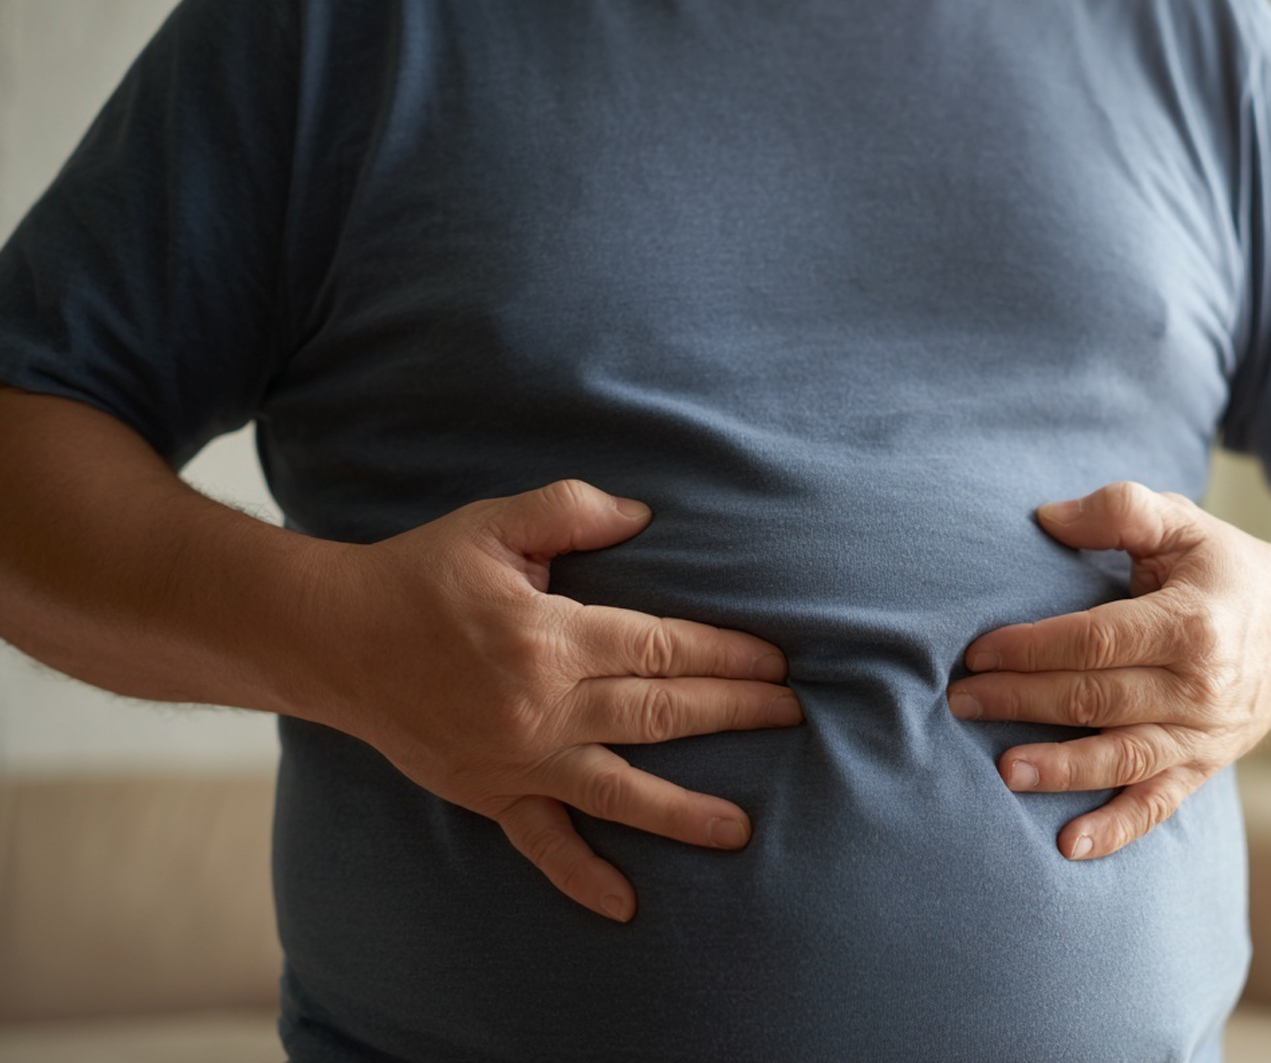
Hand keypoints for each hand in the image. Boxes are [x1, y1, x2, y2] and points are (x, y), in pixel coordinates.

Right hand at [287, 479, 799, 922]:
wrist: (333, 639)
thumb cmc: (420, 576)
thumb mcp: (493, 524)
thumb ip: (570, 510)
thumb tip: (645, 516)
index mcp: (549, 635)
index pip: (661, 646)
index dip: (724, 654)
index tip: (776, 662)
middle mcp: (541, 705)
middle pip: (658, 713)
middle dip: (733, 714)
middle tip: (792, 718)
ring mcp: (517, 759)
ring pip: (618, 789)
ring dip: (683, 812)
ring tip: (742, 831)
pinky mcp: (489, 794)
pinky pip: (542, 844)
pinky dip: (581, 877)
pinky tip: (625, 905)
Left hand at [947, 481, 1270, 860]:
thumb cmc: (1227, 570)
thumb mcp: (1183, 523)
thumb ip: (1119, 509)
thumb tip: (1046, 519)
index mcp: (1192, 622)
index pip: (1097, 641)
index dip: (1033, 648)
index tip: (978, 652)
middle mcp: (1201, 686)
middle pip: (1097, 699)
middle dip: (1023, 703)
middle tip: (961, 703)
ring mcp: (1204, 734)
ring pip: (1122, 758)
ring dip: (1060, 769)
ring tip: (1004, 770)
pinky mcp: (1205, 767)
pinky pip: (1158, 806)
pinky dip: (1116, 829)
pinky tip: (1069, 846)